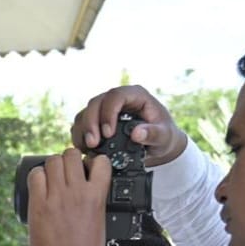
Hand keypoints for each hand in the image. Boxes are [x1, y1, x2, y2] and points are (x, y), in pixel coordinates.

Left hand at [26, 148, 109, 245]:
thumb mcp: (100, 224)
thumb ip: (95, 203)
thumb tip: (90, 191)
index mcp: (97, 197)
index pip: (100, 162)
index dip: (92, 162)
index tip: (87, 168)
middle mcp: (78, 193)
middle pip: (71, 155)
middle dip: (69, 160)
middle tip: (65, 172)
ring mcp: (57, 197)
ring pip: (53, 161)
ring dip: (52, 166)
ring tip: (51, 179)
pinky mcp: (38, 205)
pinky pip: (35, 175)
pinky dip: (36, 176)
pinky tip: (39, 186)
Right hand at [71, 84, 186, 166]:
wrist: (157, 145)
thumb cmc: (163, 137)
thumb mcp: (164, 136)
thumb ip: (153, 134)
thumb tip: (137, 134)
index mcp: (135, 95)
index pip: (115, 96)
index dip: (108, 113)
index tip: (108, 133)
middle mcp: (117, 100)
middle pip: (95, 103)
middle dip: (90, 123)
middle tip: (93, 144)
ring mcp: (105, 110)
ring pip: (85, 113)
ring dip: (83, 131)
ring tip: (88, 148)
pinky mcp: (97, 122)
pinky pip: (81, 125)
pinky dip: (80, 137)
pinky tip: (86, 149)